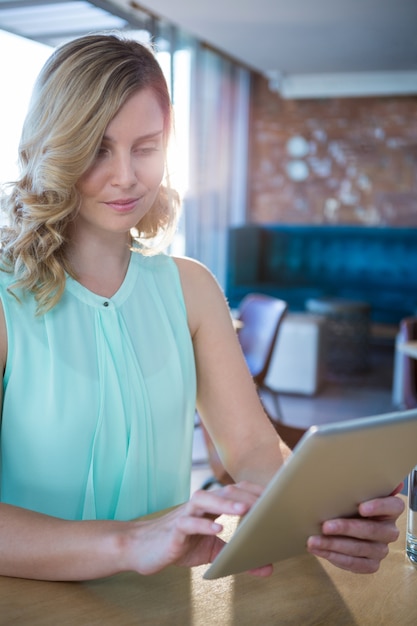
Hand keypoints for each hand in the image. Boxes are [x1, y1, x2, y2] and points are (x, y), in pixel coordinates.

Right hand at [126, 481, 272, 576]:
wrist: (143, 549)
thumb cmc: (180, 545)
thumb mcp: (213, 552)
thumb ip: (237, 556)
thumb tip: (268, 568)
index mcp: (211, 506)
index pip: (236, 492)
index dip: (255, 492)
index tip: (277, 495)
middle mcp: (199, 505)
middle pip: (224, 491)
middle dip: (247, 495)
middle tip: (269, 501)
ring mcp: (185, 514)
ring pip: (205, 500)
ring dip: (226, 503)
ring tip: (245, 510)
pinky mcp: (174, 530)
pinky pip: (189, 522)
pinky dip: (203, 524)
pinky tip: (217, 529)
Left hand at [306, 487, 404, 573]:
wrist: (337, 522)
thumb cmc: (345, 502)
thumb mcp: (350, 489)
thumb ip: (360, 480)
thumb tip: (371, 468)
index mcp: (389, 508)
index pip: (393, 506)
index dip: (379, 506)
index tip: (360, 507)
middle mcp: (388, 529)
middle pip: (373, 530)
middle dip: (347, 528)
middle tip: (325, 526)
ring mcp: (380, 548)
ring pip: (361, 549)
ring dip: (335, 545)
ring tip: (314, 541)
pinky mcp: (370, 563)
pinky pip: (356, 565)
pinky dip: (336, 558)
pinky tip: (320, 550)